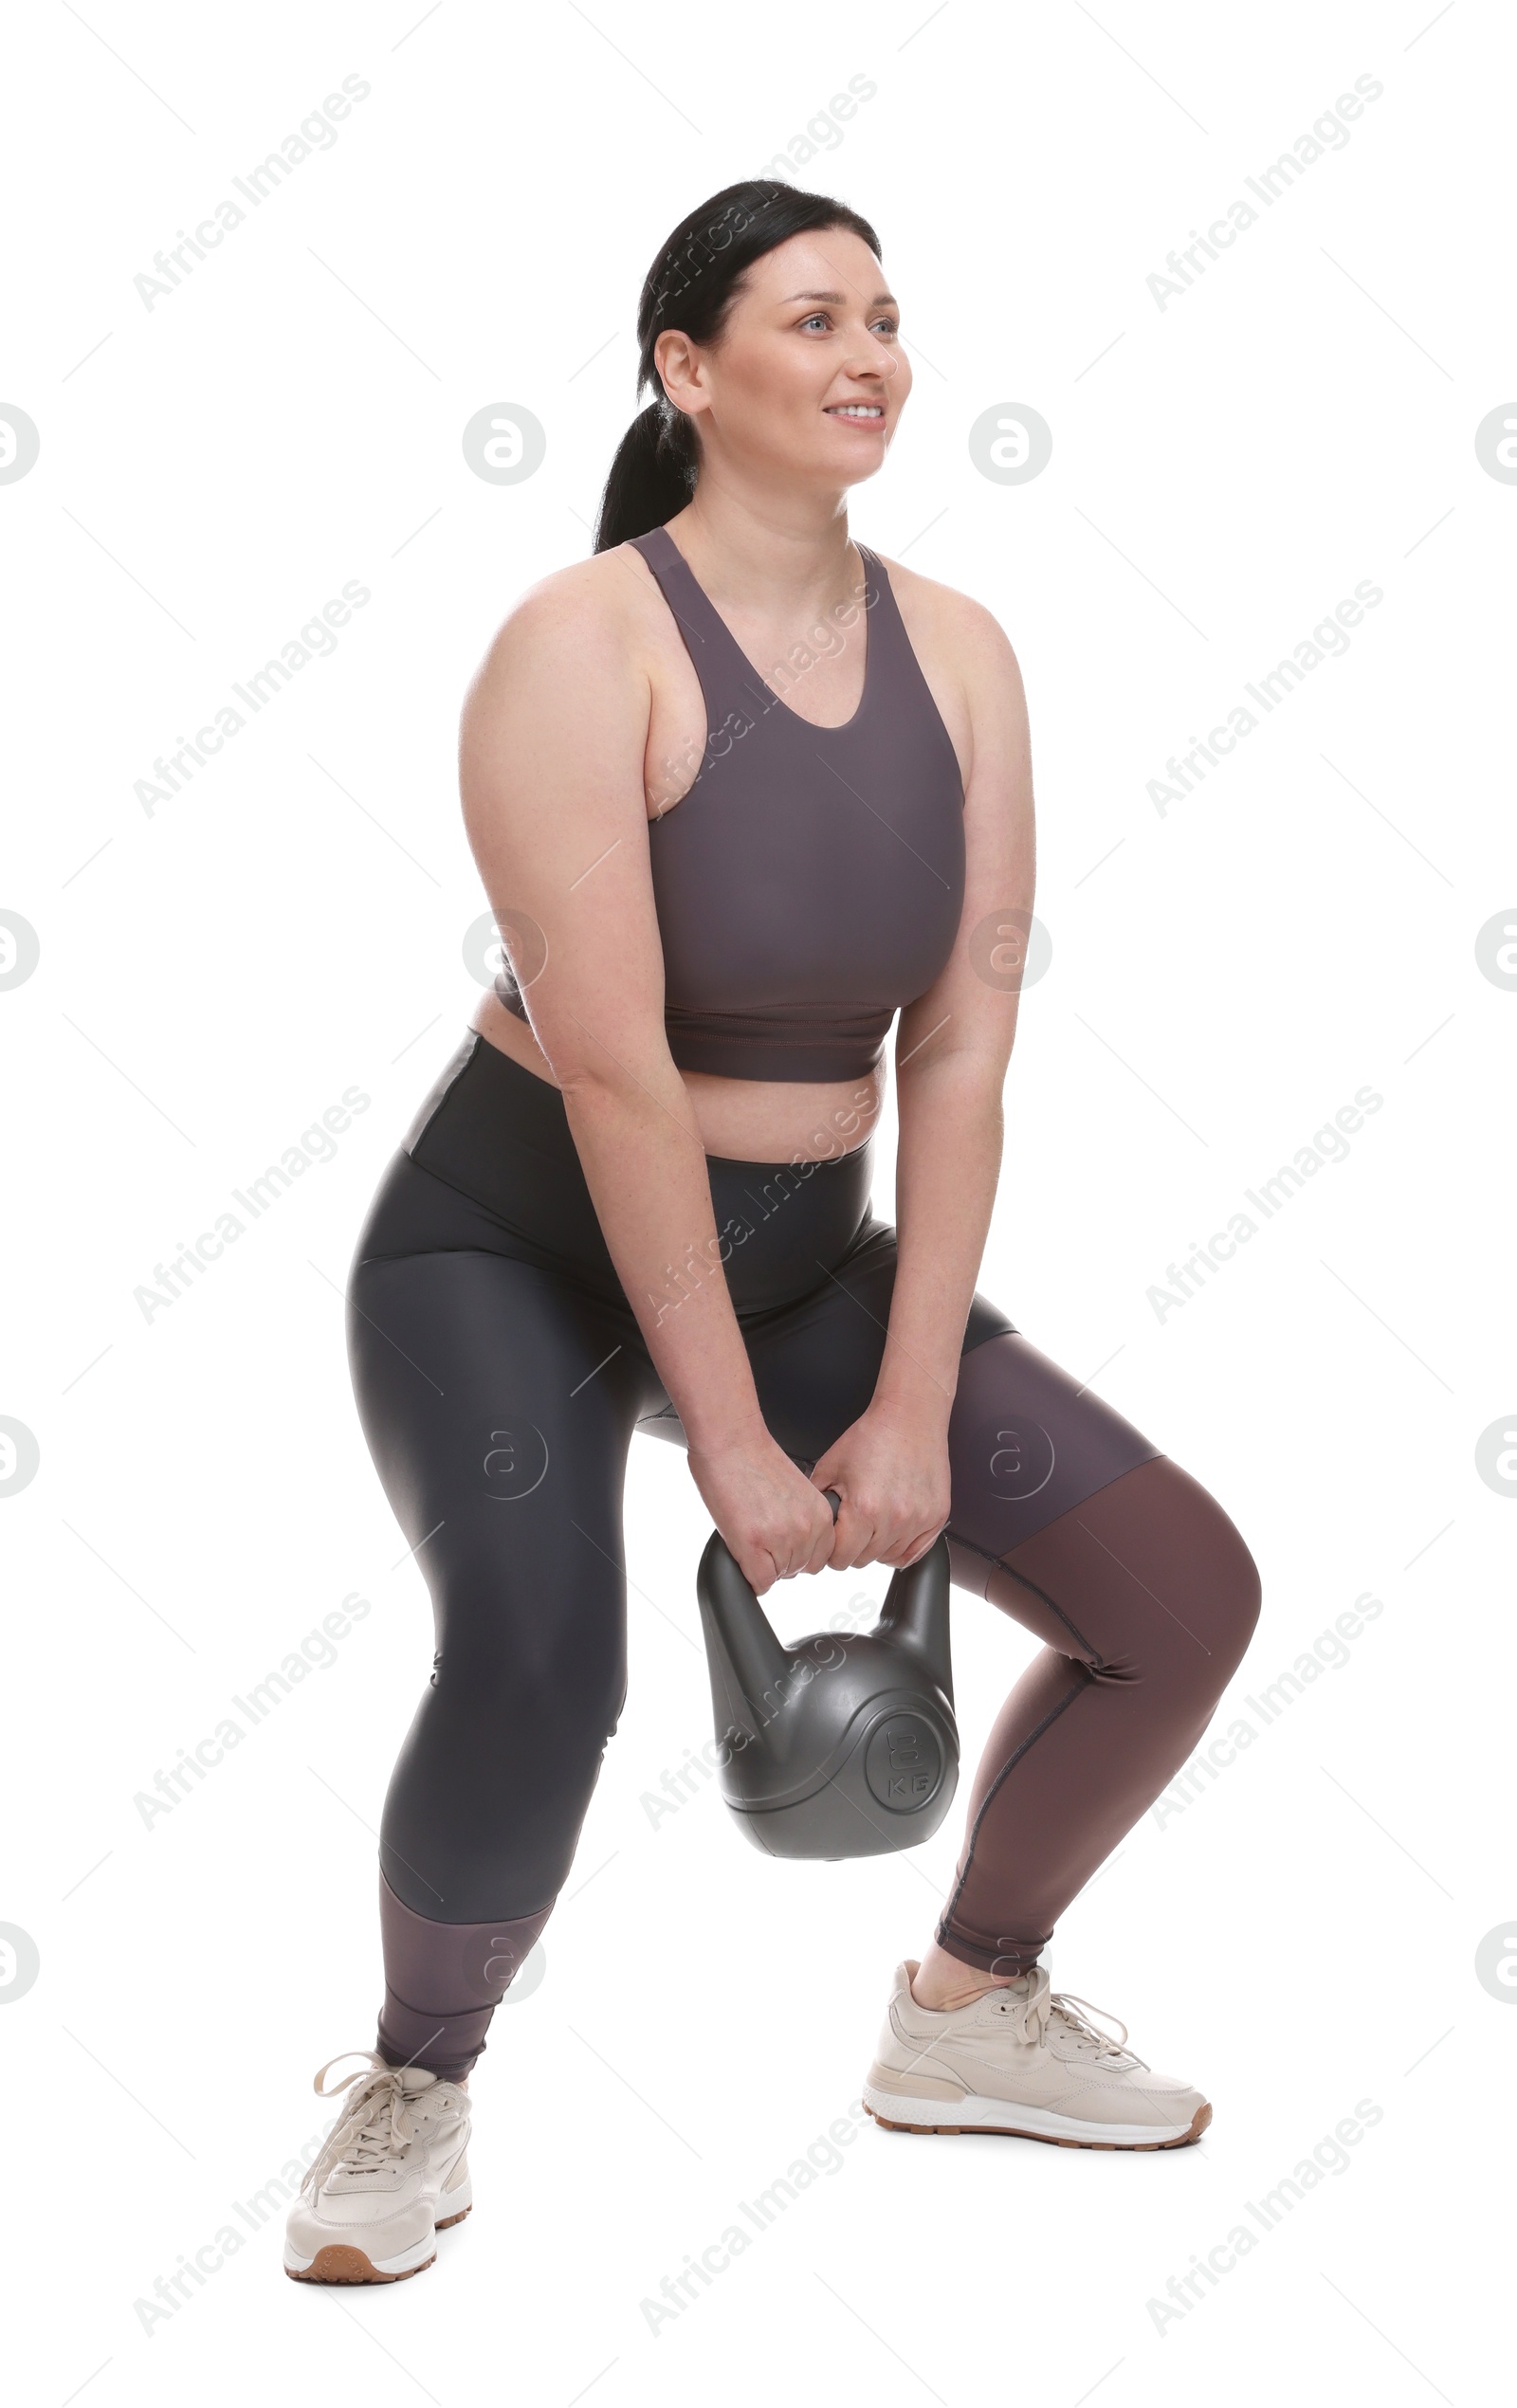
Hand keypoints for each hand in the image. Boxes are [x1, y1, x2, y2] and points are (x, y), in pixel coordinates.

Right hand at [685, 1430, 838, 1596]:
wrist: (731, 1443)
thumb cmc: (756, 1460)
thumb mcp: (797, 1493)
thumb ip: (804, 1520)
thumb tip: (797, 1545)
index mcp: (821, 1515)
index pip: (819, 1557)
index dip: (796, 1550)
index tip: (780, 1536)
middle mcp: (807, 1530)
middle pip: (798, 1569)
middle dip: (779, 1558)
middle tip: (760, 1531)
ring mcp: (782, 1539)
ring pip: (778, 1575)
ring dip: (762, 1563)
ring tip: (750, 1531)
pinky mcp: (754, 1546)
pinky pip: (760, 1582)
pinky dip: (748, 1574)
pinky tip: (741, 1548)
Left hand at [811, 1398, 951, 1571]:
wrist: (908, 1418)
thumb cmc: (871, 1438)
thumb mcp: (829, 1467)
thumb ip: (816, 1504)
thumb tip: (811, 1528)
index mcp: (864, 1509)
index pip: (840, 1558)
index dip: (831, 1550)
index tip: (833, 1540)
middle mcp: (894, 1518)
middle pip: (863, 1560)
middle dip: (852, 1547)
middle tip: (852, 1526)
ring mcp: (919, 1520)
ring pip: (889, 1558)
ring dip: (877, 1547)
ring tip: (873, 1521)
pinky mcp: (936, 1517)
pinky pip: (916, 1552)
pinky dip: (901, 1547)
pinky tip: (891, 1531)